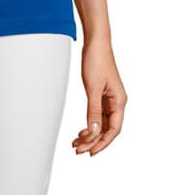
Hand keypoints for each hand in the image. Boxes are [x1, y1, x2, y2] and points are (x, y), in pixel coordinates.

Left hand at [72, 38, 126, 156]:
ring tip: (76, 142)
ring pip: (101, 123)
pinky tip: (81, 130)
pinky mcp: (102, 94)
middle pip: (107, 129)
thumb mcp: (93, 87)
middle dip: (93, 141)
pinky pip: (97, 115)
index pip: (113, 129)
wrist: (95, 41)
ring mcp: (109, 98)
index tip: (91, 152)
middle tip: (78, 149)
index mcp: (119, 101)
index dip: (102, 143)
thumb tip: (93, 131)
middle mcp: (116, 102)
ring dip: (90, 134)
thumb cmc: (97, 60)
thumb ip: (93, 110)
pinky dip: (89, 123)